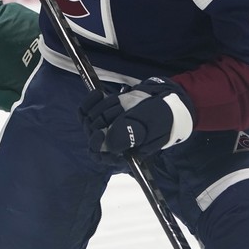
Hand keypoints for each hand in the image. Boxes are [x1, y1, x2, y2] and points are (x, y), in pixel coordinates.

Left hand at [79, 77, 194, 158]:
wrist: (163, 100)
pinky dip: (90, 101)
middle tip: (118, 110)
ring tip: (118, 102)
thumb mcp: (150, 126)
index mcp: (121, 151)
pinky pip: (86, 109)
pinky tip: (98, 94)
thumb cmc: (160, 117)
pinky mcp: (102, 111)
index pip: (99, 155)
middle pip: (92, 133)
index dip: (96, 145)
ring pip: (88, 120)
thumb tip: (110, 143)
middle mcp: (111, 140)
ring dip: (99, 108)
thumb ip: (131, 134)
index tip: (100, 133)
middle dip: (102, 120)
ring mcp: (105, 125)